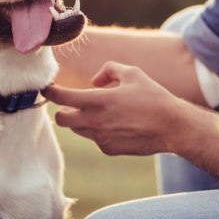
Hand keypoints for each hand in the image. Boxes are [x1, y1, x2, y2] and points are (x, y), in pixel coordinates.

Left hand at [44, 61, 186, 155]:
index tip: (47, 88)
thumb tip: (94, 80)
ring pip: (77, 130)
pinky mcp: (108, 148)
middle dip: (62, 110)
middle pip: (61, 119)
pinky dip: (97, 130)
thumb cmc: (153, 97)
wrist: (171, 127)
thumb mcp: (132, 72)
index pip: (61, 98)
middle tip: (70, 103)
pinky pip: (94, 138)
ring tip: (98, 111)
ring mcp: (100, 138)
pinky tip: (114, 124)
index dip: (50, 92)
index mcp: (98, 100)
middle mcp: (95, 121)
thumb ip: (108, 70)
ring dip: (80, 120)